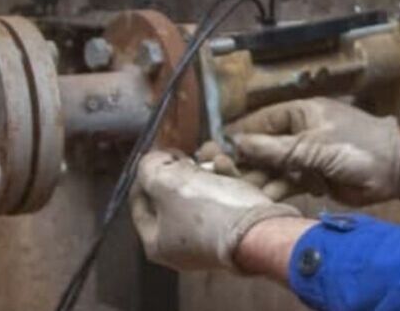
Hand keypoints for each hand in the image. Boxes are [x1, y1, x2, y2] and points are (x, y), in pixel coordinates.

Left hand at [131, 150, 300, 271]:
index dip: (145, 173)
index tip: (157, 154)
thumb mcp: (165, 181)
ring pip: (201, 193)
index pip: (140, 202)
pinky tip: (227, 166)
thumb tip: (151, 162)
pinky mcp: (235, 228)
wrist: (259, 229)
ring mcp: (210, 238)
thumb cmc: (208, 212)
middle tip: (187, 153)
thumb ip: (148, 167)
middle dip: (182, 167)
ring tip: (212, 153)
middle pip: (172, 196)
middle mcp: (182, 247)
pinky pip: (224, 199)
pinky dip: (225, 179)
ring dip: (206, 168)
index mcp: (156, 244)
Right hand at [228, 98, 399, 205]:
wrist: (395, 170)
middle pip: (263, 146)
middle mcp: (300, 132)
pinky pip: (287, 182)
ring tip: (236, 188)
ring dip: (257, 177)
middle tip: (218, 171)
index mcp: (300, 113)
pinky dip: (276, 189)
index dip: (237, 135)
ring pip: (273, 167)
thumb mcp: (312, 145)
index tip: (213, 148)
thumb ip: (274, 148)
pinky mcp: (313, 177)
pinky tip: (260, 197)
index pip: (260, 122)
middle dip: (243, 159)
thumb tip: (237, 142)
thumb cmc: (356, 146)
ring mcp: (306, 156)